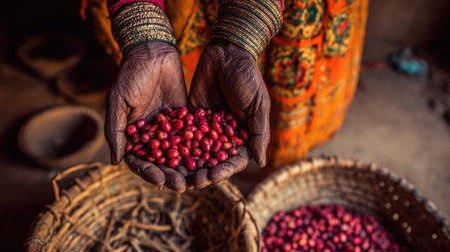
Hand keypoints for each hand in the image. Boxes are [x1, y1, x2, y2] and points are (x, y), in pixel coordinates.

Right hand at [105, 42, 187, 191]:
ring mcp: (169, 129)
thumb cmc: (129, 75)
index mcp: (133, 136)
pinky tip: (210, 158)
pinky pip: (193, 137)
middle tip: (182, 186)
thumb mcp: (118, 101)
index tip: (159, 182)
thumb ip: (116, 130)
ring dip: (187, 167)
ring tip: (198, 178)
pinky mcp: (185, 119)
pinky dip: (200, 149)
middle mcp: (151, 136)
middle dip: (171, 175)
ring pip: (179, 153)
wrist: (152, 52)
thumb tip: (114, 161)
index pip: (140, 161)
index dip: (149, 173)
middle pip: (161, 163)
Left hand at [188, 40, 269, 187]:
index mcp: (243, 134)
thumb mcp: (258, 105)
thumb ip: (258, 133)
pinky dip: (177, 145)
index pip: (235, 160)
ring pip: (198, 151)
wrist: (226, 53)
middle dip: (205, 172)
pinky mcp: (192, 117)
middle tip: (193, 181)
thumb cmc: (248, 78)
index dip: (225, 171)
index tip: (213, 177)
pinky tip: (166, 155)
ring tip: (179, 175)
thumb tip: (262, 163)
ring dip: (189, 164)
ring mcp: (208, 127)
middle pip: (215, 160)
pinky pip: (184, 134)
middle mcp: (225, 135)